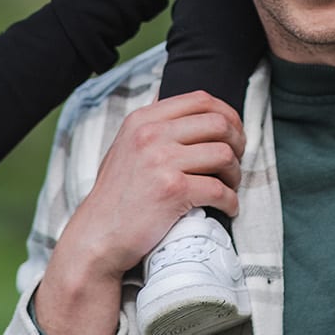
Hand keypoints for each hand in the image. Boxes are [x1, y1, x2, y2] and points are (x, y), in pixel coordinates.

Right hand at [34, 92, 244, 334]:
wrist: (97, 235)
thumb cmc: (116, 196)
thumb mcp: (126, 147)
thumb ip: (152, 128)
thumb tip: (188, 109)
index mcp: (142, 119)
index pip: (200, 99)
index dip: (227, 114)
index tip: (234, 133)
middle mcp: (151, 134)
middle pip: (218, 123)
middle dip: (238, 143)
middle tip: (236, 162)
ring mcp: (161, 161)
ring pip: (224, 154)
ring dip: (235, 174)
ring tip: (230, 187)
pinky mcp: (172, 190)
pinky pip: (219, 190)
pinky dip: (231, 201)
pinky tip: (227, 208)